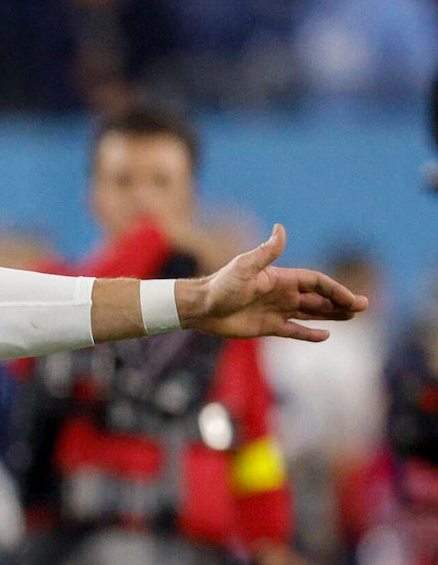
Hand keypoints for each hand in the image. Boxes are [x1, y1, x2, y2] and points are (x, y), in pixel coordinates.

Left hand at [178, 226, 366, 341]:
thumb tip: (281, 228)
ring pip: (310, 313)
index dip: (335, 290)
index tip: (352, 299)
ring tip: (353, 317)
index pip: (316, 283)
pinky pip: (293, 330)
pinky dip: (308, 334)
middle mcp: (282, 293)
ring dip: (331, 314)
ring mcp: (276, 310)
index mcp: (281, 278)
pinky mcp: (267, 327)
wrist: (200, 307)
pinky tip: (326, 336)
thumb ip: (266, 252)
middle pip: (319, 298)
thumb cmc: (221, 285)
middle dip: (341, 301)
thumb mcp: (245, 266)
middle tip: (363, 307)